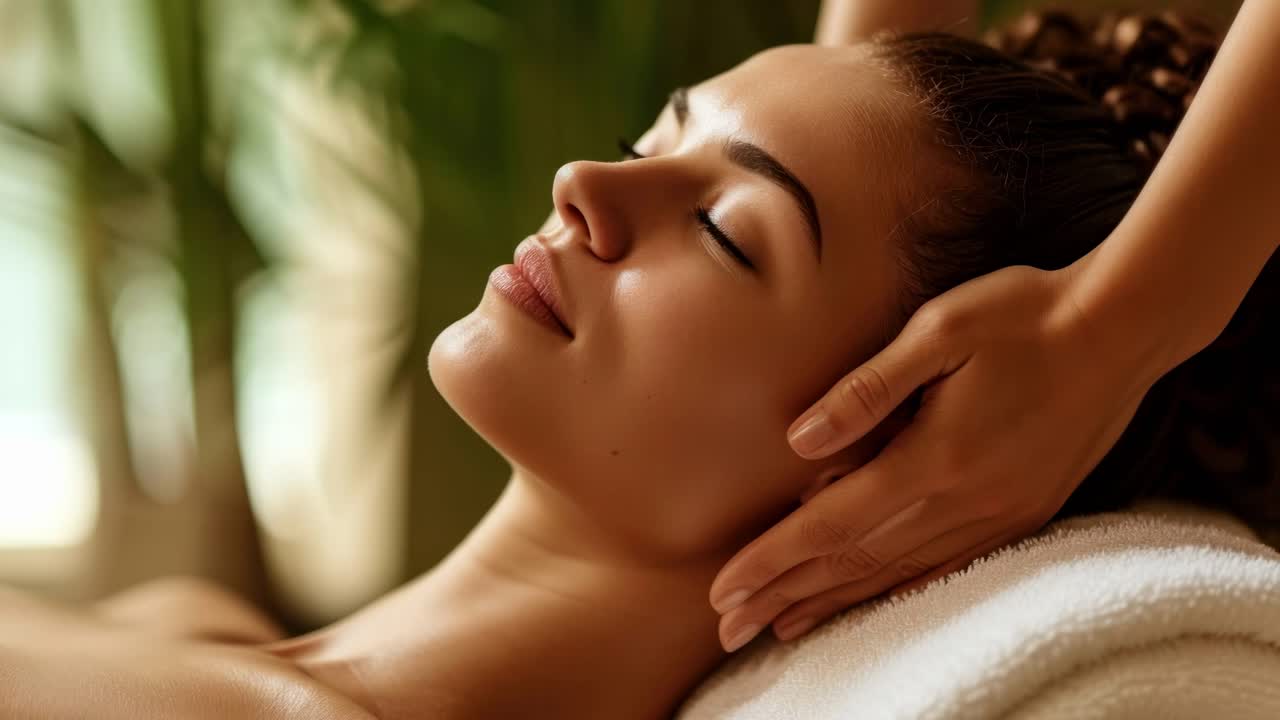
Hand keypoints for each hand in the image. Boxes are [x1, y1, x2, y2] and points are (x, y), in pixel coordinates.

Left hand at [708, 260, 1168, 651]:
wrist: (1120, 330)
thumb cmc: (1023, 315)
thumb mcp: (939, 329)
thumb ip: (867, 389)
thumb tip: (800, 440)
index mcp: (935, 456)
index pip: (830, 524)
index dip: (772, 560)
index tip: (723, 591)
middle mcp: (964, 501)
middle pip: (854, 562)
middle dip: (785, 595)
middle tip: (732, 626)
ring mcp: (997, 515)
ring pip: (896, 573)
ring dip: (833, 602)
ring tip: (782, 627)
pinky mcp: (1022, 515)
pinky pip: (946, 568)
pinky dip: (896, 590)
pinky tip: (869, 602)